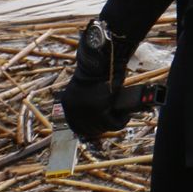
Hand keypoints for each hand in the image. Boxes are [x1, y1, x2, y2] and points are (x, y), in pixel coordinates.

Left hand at [58, 18, 129, 142]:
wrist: (101, 62)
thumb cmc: (96, 70)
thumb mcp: (84, 87)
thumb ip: (84, 100)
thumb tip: (96, 113)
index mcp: (67, 103)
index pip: (75, 125)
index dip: (89, 129)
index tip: (100, 127)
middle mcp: (73, 110)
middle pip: (88, 129)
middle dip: (101, 128)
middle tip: (112, 122)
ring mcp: (86, 111)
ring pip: (102, 127)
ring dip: (113, 124)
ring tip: (121, 116)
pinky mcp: (100, 110)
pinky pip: (113, 123)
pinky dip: (121, 121)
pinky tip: (126, 116)